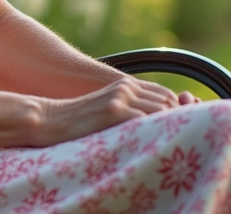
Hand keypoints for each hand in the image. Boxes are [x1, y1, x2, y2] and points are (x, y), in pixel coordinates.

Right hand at [34, 76, 193, 145]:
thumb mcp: (109, 106)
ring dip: (169, 128)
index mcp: (126, 84)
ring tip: (167, 145)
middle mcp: (126, 87)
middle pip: (168, 103)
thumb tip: (158, 120)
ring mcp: (120, 98)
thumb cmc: (81, 120)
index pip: (166, 95)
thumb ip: (131, 106)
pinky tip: (153, 146)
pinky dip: (155, 133)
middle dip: (177, 121)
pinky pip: (147, 121)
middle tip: (177, 140)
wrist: (53, 120)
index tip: (176, 130)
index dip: (176, 112)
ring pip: (162, 111)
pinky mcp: (114, 111)